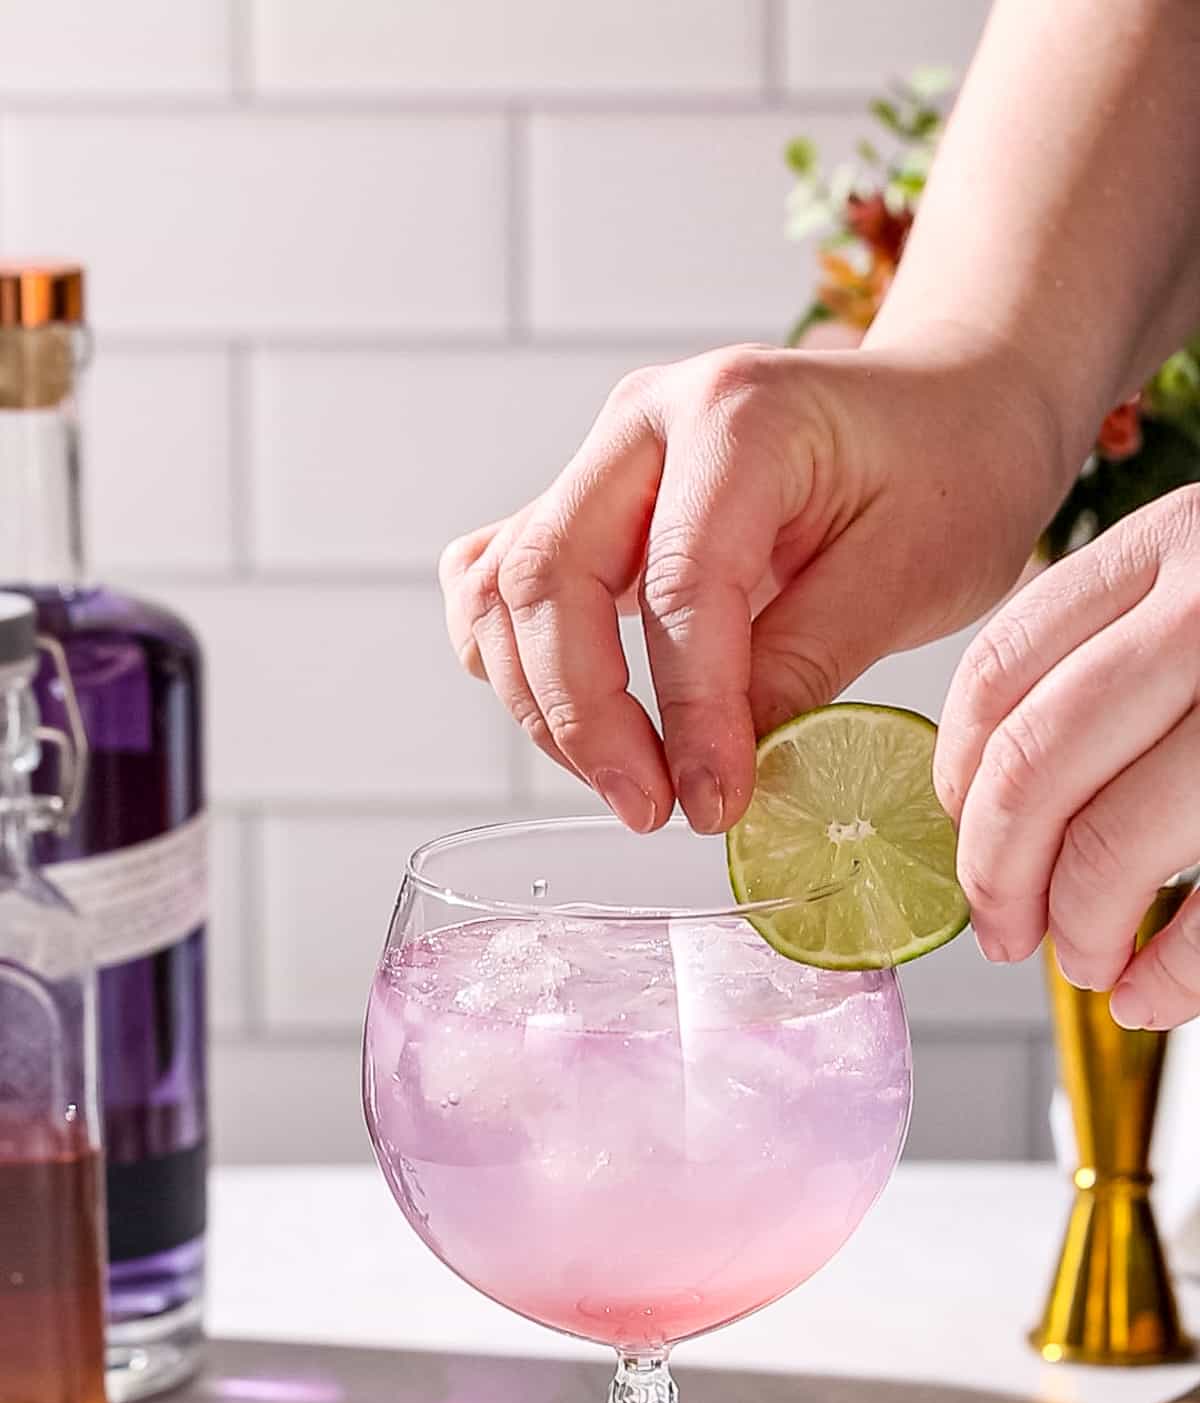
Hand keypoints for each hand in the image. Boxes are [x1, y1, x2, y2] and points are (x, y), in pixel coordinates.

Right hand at [439, 337, 1059, 834]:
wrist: (948, 410)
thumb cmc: (949, 472)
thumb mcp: (911, 573)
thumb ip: (805, 664)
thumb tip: (715, 768)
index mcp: (738, 413)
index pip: (680, 585)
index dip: (688, 713)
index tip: (712, 805)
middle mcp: (645, 421)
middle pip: (551, 578)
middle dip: (585, 719)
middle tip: (652, 810)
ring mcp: (603, 461)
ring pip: (504, 588)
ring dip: (544, 705)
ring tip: (631, 783)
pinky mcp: (585, 506)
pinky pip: (498, 583)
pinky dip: (517, 663)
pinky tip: (585, 725)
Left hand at [935, 485, 1199, 1029]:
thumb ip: (1121, 651)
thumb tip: (987, 801)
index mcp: (1175, 545)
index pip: (1002, 669)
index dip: (958, 776)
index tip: (960, 832)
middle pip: (1033, 768)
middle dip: (996, 875)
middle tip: (1003, 930)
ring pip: (1112, 848)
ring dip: (1077, 932)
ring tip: (1087, 961)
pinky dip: (1170, 976)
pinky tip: (1148, 995)